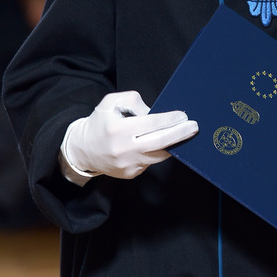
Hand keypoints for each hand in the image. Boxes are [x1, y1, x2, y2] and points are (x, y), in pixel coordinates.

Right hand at [62, 90, 197, 179]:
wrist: (82, 150)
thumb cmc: (100, 122)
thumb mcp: (111, 102)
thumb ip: (134, 101)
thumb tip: (155, 113)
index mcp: (118, 129)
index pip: (152, 124)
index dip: (170, 119)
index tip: (183, 115)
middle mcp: (124, 149)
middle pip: (160, 142)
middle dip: (180, 134)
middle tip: (194, 127)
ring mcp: (127, 165)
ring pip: (158, 155)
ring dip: (172, 144)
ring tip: (183, 134)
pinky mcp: (130, 174)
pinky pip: (150, 162)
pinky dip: (157, 152)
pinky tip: (160, 144)